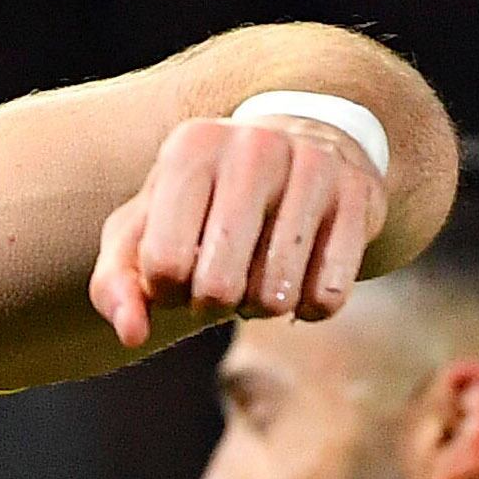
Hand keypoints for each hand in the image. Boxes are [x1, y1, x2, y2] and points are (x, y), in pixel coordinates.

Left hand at [90, 112, 388, 347]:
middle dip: (212, 305)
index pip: (163, 264)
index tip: (177, 274)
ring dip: (259, 308)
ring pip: (275, 295)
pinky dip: (309, 308)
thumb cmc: (204, 203)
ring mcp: (314, 166)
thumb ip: (117, 284)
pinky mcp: (361, 196)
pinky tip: (301, 282)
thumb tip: (131, 334)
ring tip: (258, 278)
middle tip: (219, 284)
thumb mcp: (146, 230)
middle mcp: (255, 146)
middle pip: (218, 287)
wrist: (302, 144)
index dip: (166, 292)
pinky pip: (327, 295)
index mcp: (191, 148)